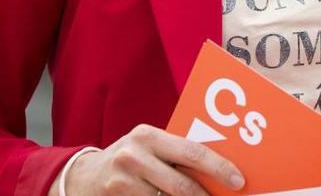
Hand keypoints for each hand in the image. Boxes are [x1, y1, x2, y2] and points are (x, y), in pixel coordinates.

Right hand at [58, 124, 243, 195]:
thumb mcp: (149, 147)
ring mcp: (122, 179)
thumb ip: (175, 153)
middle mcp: (134, 155)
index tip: (238, 181)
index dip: (219, 168)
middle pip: (181, 183)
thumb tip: (218, 168)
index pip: (192, 152)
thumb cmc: (130, 159)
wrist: (83, 177)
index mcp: (149, 135)